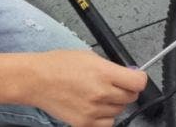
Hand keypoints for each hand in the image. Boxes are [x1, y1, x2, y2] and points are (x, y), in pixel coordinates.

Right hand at [31, 50, 146, 126]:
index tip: (135, 78)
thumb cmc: (58, 65)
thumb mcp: (90, 56)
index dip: (139, 78)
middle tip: (114, 84)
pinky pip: (107, 123)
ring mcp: (93, 111)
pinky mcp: (84, 123)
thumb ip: (112, 67)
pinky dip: (105, 117)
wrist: (36, 80)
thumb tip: (130, 74)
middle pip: (130, 97)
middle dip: (126, 90)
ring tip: (99, 94)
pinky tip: (95, 108)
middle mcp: (101, 93)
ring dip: (114, 103)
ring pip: (119, 111)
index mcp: (104, 73)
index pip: (138, 82)